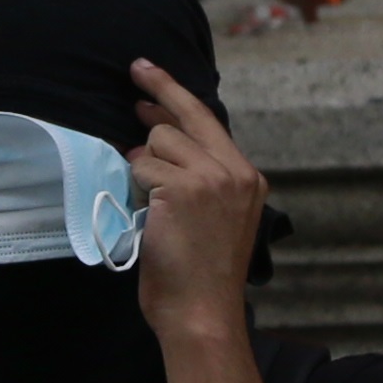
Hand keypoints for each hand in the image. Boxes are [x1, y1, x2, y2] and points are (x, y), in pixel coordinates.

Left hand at [123, 58, 268, 342]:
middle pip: (184, 118)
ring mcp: (210, 177)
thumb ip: (201, 176)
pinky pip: (142, 166)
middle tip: (135, 71)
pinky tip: (149, 211)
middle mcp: (234, 171)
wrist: (202, 311)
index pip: (208, 120)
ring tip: (153, 202)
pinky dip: (138, 185)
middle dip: (157, 92)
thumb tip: (157, 135)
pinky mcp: (182, 188)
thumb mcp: (217, 216)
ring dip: (144, 167)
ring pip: (158, 142)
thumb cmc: (201, 274)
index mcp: (248, 177)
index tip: (151, 72)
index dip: (176, 93)